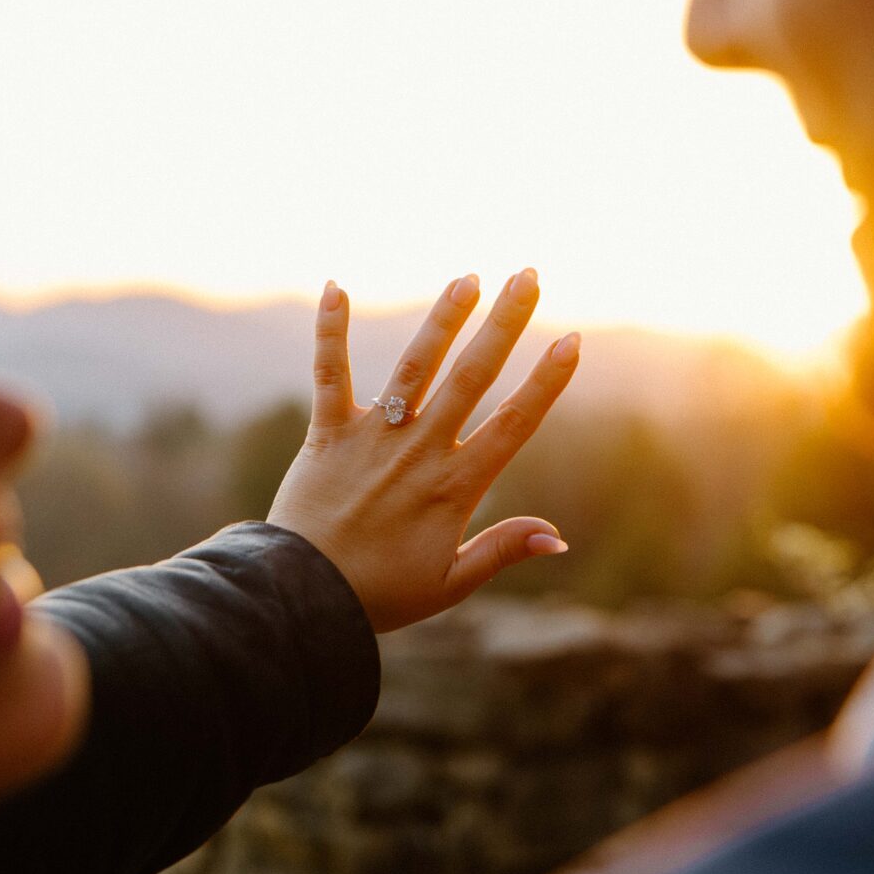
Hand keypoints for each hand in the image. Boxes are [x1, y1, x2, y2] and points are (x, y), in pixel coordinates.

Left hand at [268, 269, 579, 632]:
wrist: (303, 596)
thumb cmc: (381, 594)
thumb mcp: (451, 583)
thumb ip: (502, 550)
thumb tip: (559, 535)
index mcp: (454, 487)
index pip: (513, 423)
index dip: (545, 381)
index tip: (570, 341)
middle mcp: (418, 451)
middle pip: (471, 377)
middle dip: (504, 324)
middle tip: (528, 277)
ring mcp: (372, 438)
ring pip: (414, 367)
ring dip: (443, 319)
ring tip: (468, 277)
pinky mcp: (327, 433)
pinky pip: (329, 374)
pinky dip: (332, 331)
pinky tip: (336, 286)